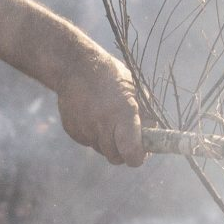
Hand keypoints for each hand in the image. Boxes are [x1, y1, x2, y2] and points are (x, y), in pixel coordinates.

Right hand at [56, 48, 145, 165]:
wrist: (74, 66)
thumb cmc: (110, 75)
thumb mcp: (133, 89)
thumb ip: (144, 114)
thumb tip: (151, 134)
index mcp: (122, 113)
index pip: (131, 152)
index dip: (138, 157)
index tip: (142, 152)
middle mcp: (102, 125)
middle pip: (115, 157)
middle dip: (122, 151)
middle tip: (126, 138)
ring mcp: (84, 129)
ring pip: (101, 149)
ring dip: (107, 141)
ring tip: (106, 118)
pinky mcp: (72, 130)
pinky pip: (87, 141)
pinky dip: (93, 134)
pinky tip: (91, 115)